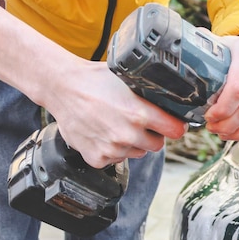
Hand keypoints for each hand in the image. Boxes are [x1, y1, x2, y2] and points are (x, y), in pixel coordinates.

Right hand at [46, 60, 186, 168]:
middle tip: (140, 122)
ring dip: (133, 142)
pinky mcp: (98, 158)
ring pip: (137, 152)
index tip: (174, 124)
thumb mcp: (129, 80)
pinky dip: (113, 149)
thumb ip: (151, 95)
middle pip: (158, 145)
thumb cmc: (95, 80)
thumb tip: (174, 99)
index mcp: (139, 114)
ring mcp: (112, 149)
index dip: (175, 126)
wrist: (62, 88)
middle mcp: (127, 134)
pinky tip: (104, 132)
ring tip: (117, 124)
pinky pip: (116, 159)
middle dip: (153, 135)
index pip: (175, 130)